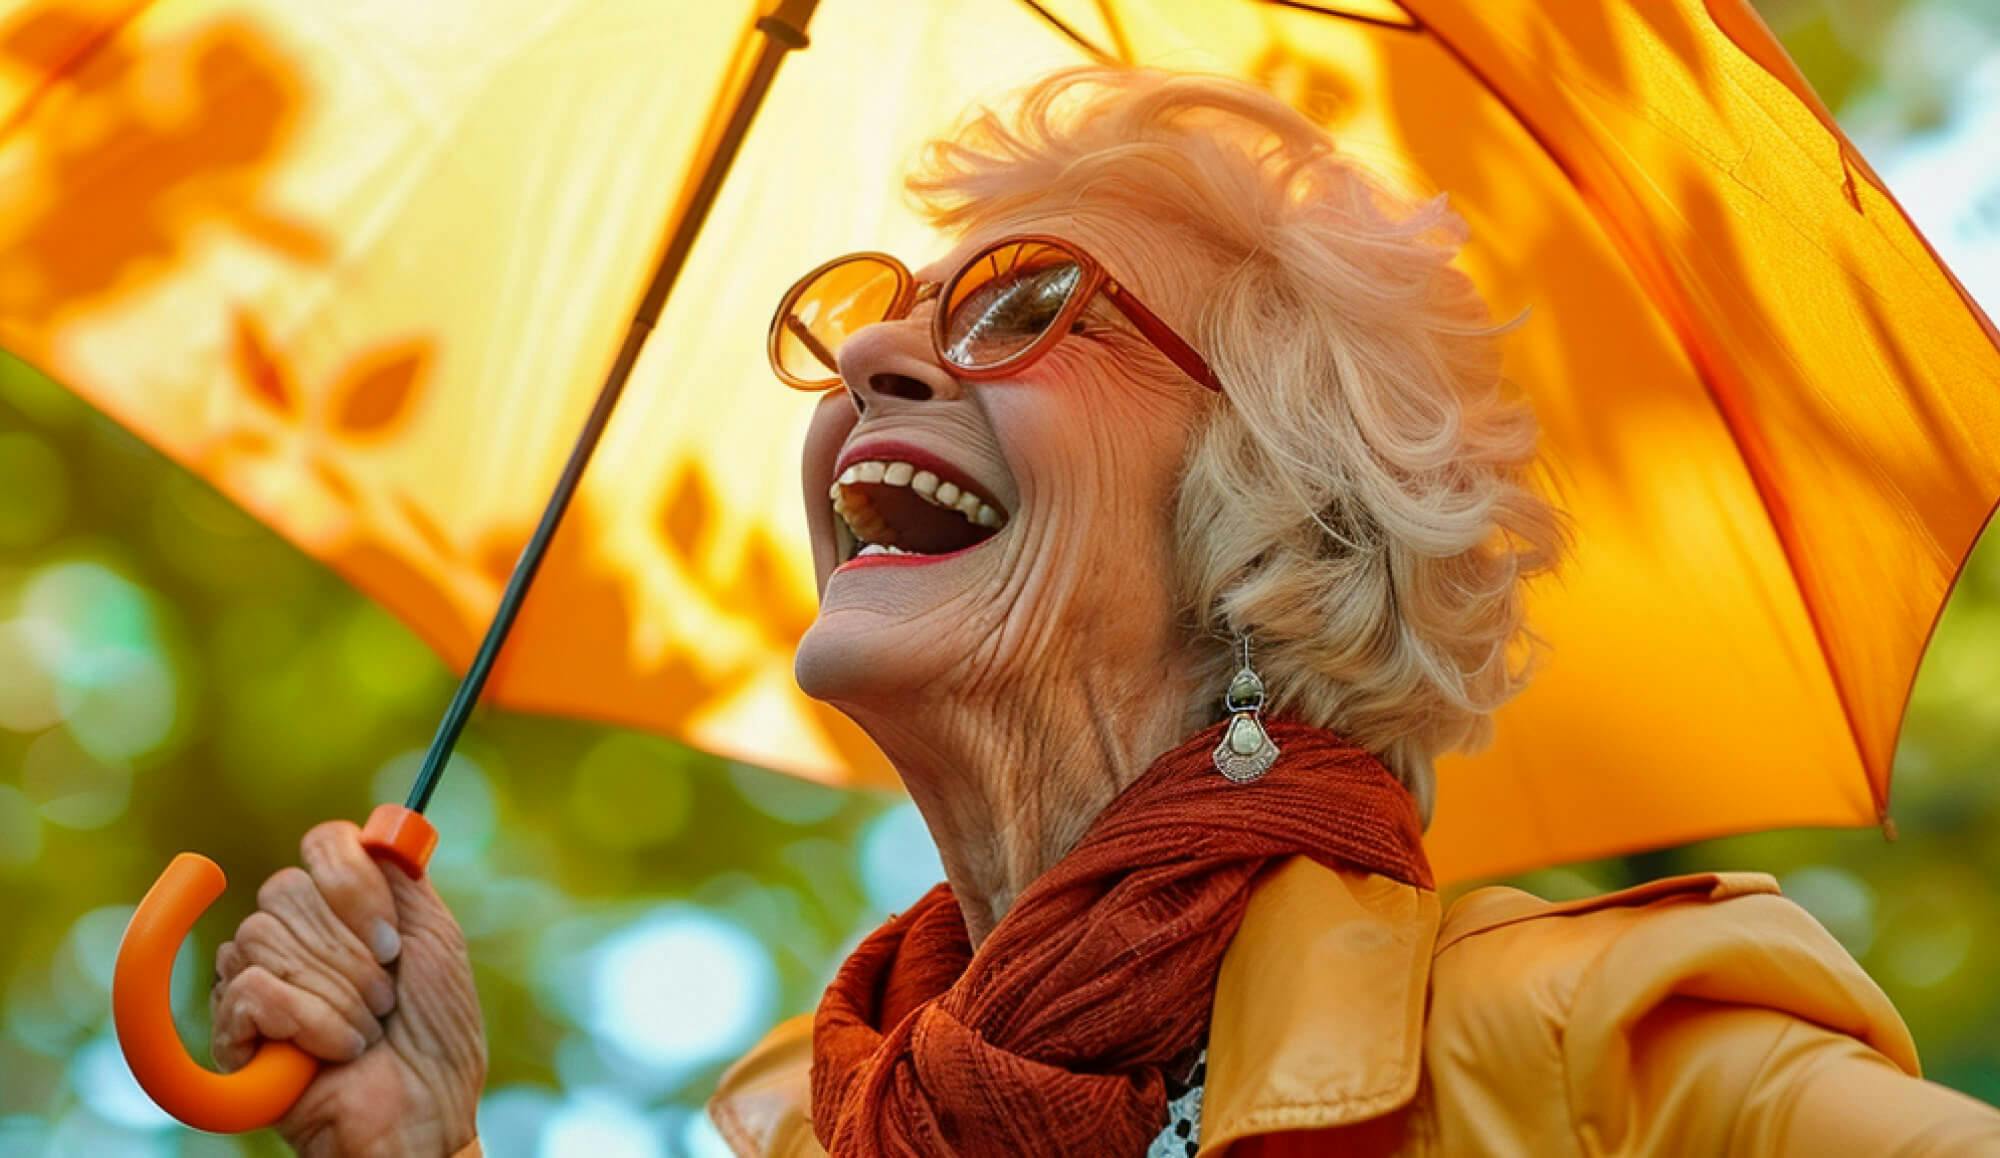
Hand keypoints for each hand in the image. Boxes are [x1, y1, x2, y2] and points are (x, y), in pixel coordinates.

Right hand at [210, 820, 485, 1156]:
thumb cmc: (437, 1034)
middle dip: (353, 951)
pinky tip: (336, 1049)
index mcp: (340, 907)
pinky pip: (253, 989)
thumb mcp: (436, 941)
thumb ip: (405, 881)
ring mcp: (256, 979)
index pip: (323, 844)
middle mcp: (291, 934)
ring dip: (338, 992)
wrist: (425, 1112)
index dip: (353, 882)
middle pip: (287, 889)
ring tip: (366, 1029)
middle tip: (386, 997)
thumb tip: (383, 829)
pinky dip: (310, 1021)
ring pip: (265, 937)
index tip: (391, 938)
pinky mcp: (235, 1031)